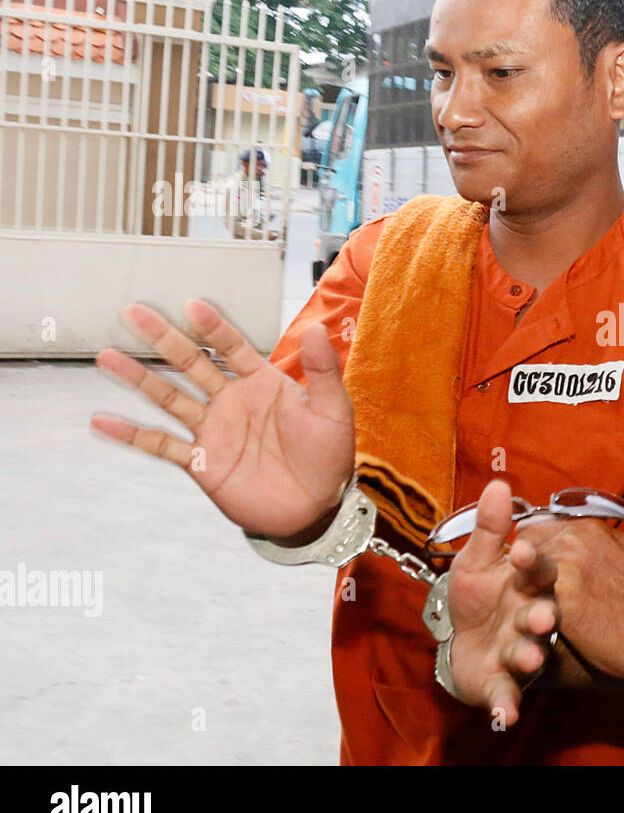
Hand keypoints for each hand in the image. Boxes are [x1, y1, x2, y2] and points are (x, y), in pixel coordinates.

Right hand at [90, 300, 353, 536]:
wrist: (315, 508)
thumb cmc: (328, 456)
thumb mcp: (333, 410)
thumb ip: (322, 371)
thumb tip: (318, 328)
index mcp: (262, 383)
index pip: (232, 347)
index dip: (213, 327)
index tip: (192, 304)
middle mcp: (232, 400)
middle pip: (191, 363)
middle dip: (163, 338)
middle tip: (133, 312)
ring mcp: (213, 429)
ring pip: (169, 398)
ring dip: (138, 378)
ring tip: (107, 356)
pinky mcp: (201, 461)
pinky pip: (160, 445)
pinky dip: (131, 435)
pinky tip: (102, 422)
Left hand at [445, 479, 562, 725]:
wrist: (469, 644)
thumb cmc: (482, 597)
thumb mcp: (480, 560)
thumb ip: (489, 527)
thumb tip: (498, 483)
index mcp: (526, 585)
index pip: (534, 570)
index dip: (529, 563)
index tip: (520, 553)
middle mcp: (529, 617)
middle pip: (539, 614)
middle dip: (540, 617)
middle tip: (543, 617)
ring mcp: (518, 651)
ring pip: (527, 653)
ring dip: (527, 655)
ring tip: (526, 657)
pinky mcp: (504, 683)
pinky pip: (507, 696)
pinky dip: (507, 705)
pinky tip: (506, 715)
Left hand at [511, 516, 623, 681]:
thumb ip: (599, 541)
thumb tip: (584, 538)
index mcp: (589, 524)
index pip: (540, 524)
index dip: (537, 546)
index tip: (540, 564)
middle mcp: (574, 535)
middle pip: (525, 539)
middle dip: (526, 561)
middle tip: (534, 586)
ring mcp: (565, 561)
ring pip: (521, 565)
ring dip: (524, 582)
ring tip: (532, 603)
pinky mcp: (561, 592)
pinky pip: (529, 593)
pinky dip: (527, 606)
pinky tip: (537, 620)